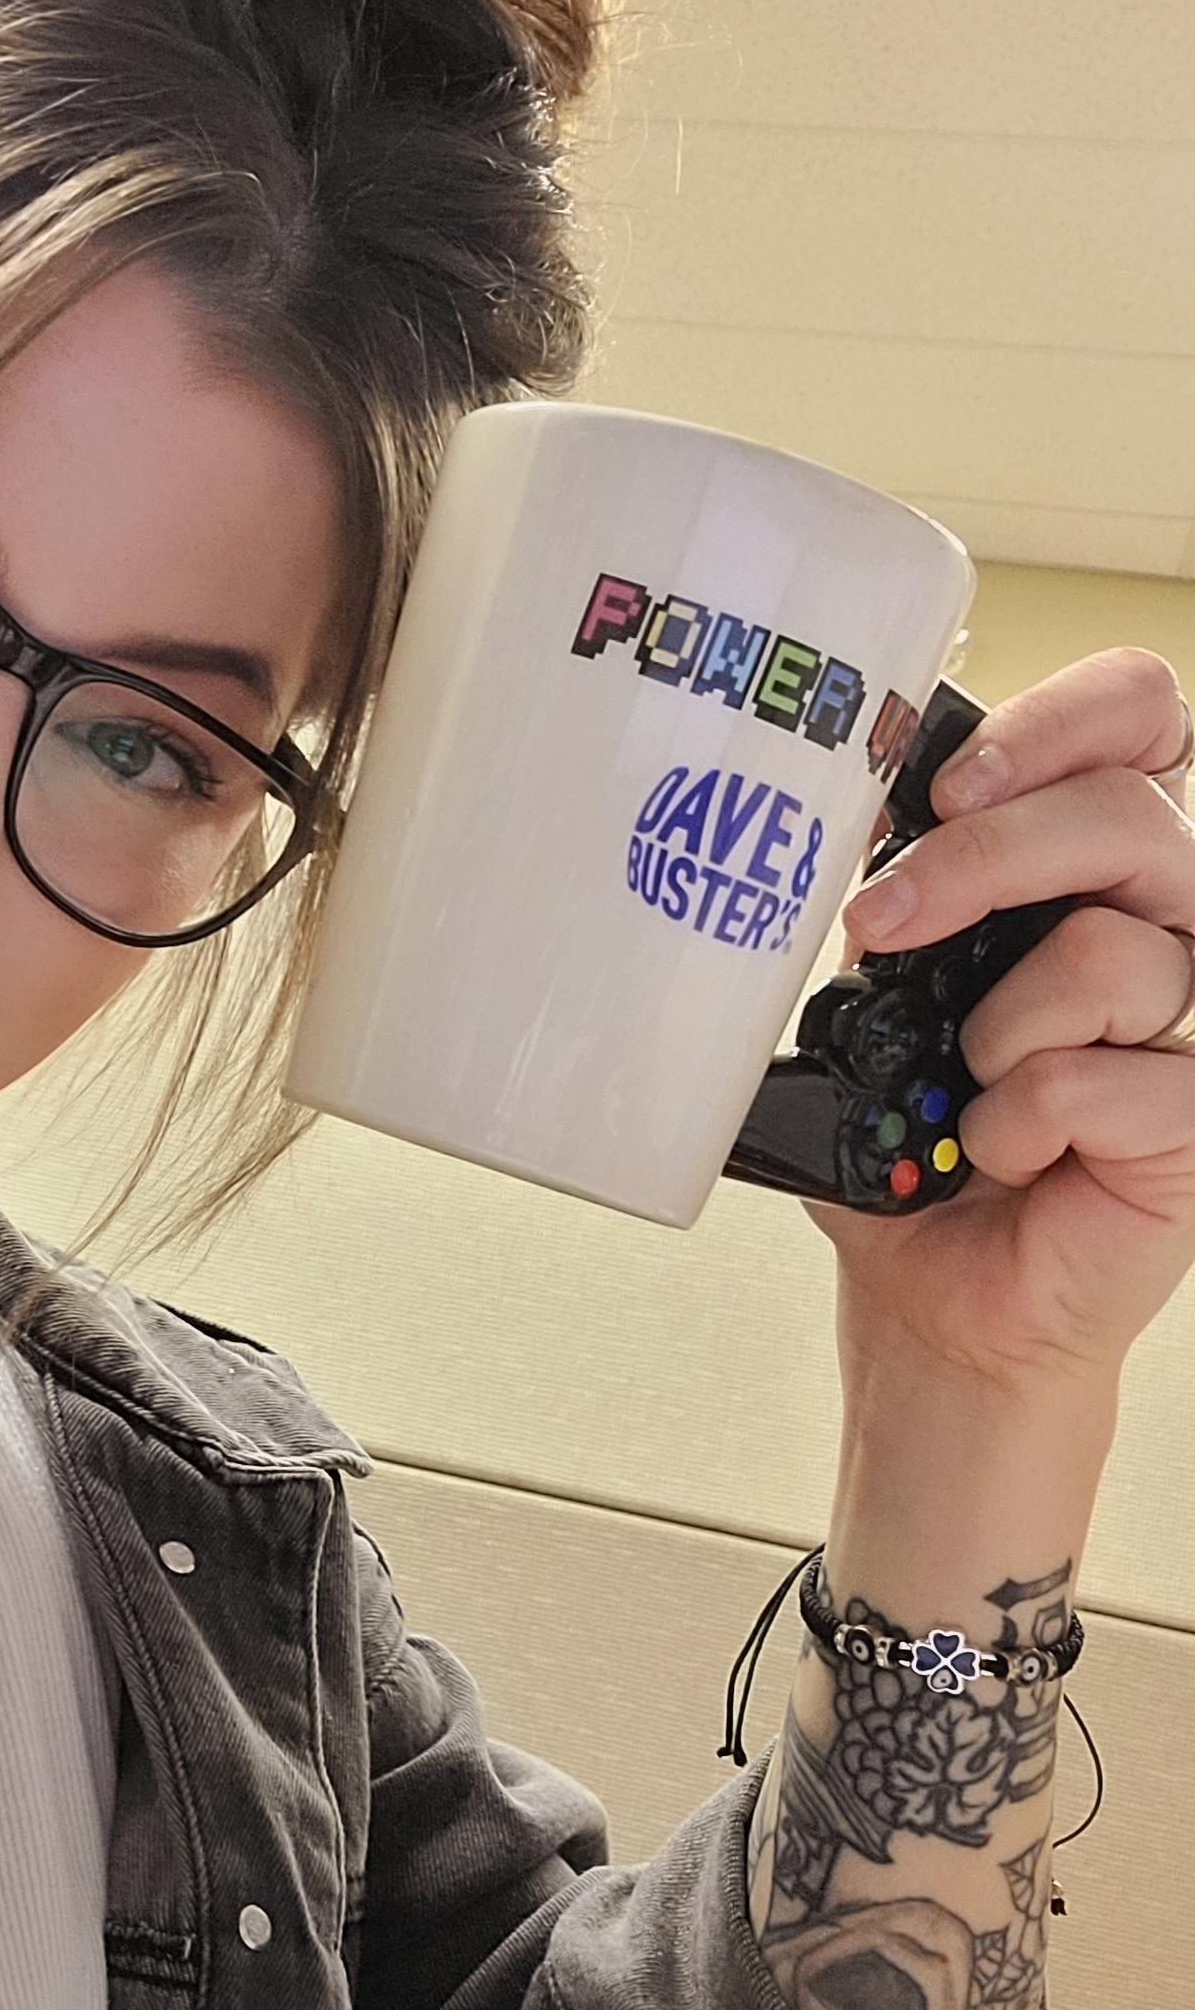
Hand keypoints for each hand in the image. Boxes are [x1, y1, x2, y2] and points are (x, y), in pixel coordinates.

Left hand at [807, 644, 1194, 1395]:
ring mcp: (1192, 1023)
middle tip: (885, 926)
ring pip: (1112, 949)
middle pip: (1130, 812)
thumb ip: (904, 895)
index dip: (1066, 718)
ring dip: (997, 1024)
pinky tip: (1003, 1151)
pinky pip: (1101, 1077)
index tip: (952, 783)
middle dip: (984, 860)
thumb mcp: (884, 991)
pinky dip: (1016, 1119)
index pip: (1144, 717)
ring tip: (967, 1082)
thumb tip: (849, 809)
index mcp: (1095, 867)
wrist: (932, 1292)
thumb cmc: (914, 1138)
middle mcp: (1165, 925)